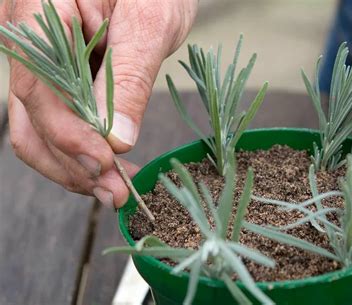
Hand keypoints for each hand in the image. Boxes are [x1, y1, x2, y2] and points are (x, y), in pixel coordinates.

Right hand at [0, 0, 197, 207]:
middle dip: (72, 162)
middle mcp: (28, 42)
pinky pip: (60, 120)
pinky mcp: (60, 79)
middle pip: (31, 117)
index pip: (37, 87)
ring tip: (114, 189)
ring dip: (75, 165)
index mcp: (38, 12)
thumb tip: (117, 139)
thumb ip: (129, 79)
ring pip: (40, 127)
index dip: (67, 134)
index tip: (104, 163)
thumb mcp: (149, 24)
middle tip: (114, 192)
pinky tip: (109, 166)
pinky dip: (82, 149)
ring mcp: (41, 63)